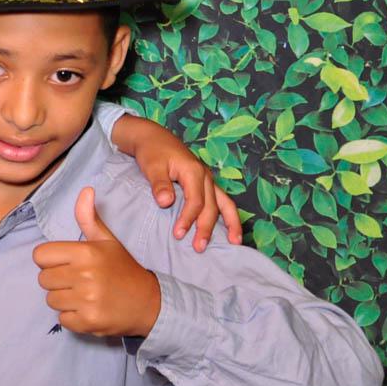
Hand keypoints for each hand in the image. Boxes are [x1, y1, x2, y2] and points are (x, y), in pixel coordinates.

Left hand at [33, 188, 161, 337]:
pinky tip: (88, 310)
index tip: (66, 263)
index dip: (50, 260)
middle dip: (57, 280)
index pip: (40, 255)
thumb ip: (89, 218)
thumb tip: (85, 190)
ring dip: (64, 300)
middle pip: (43, 279)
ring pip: (51, 300)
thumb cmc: (123, 269)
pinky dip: (72, 318)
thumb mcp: (107, 241)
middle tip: (79, 281)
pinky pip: (61, 319)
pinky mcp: (89, 321)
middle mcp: (85, 275)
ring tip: (84, 295)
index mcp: (85, 252)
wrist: (149, 303)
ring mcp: (87, 300)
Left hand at [112, 115, 241, 250]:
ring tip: (235, 242)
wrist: (152, 137)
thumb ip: (159, 184)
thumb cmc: (151, 151)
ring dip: (230, 223)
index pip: (195, 201)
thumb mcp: (152, 166)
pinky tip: (228, 230)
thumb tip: (166, 203)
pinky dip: (227, 215)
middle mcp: (206, 176)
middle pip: (211, 206)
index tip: (178, 234)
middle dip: (207, 228)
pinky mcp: (206, 183)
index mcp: (193, 171)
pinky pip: (221, 201)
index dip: (188, 219)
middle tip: (199, 248)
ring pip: (225, 203)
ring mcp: (208, 179)